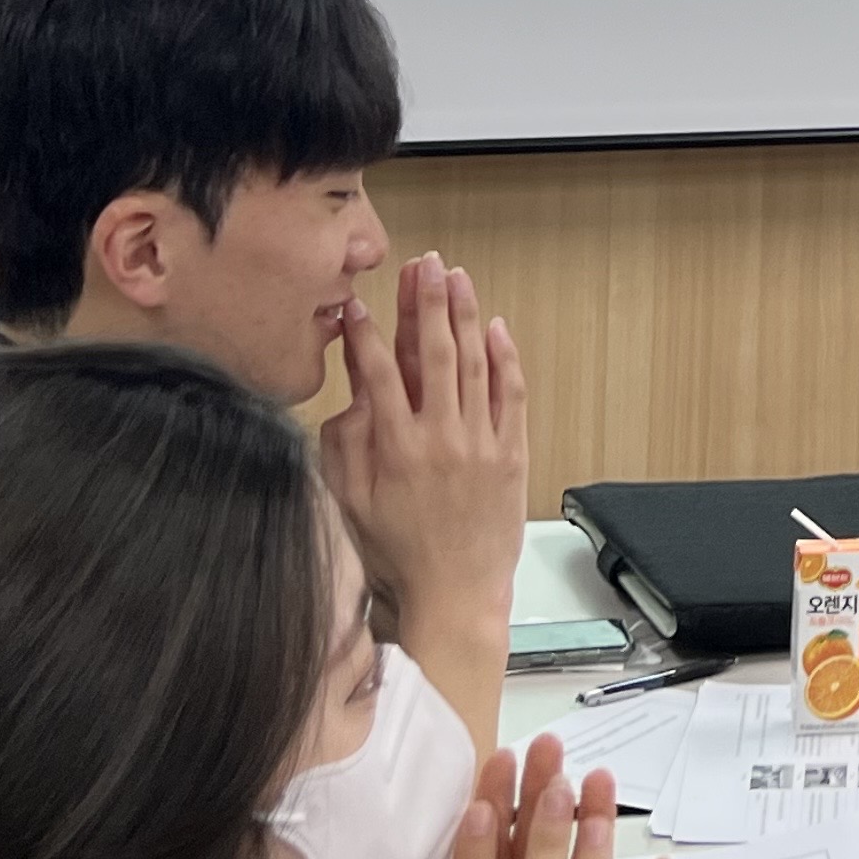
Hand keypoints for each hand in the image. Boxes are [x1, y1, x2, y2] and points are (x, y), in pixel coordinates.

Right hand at [323, 253, 528, 747]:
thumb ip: (347, 447)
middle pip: (432, 354)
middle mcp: (440, 438)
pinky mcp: (511, 453)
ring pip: (473, 364)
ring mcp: (480, 443)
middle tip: (422, 264)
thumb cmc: (397, 554)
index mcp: (394, 449)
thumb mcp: (352, 504)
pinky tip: (495, 328)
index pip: (378, 373)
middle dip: (425, 304)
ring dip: (464, 316)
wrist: (454, 594)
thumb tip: (351, 398)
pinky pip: (511, 394)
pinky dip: (504, 358)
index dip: (367, 334)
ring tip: (455, 278)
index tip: (358, 304)